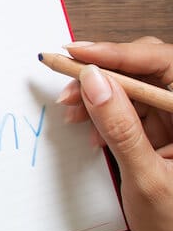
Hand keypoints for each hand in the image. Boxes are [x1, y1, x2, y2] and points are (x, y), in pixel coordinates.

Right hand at [58, 38, 172, 230]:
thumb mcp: (147, 177)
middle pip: (149, 69)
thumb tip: (96, 82)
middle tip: (68, 80)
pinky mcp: (168, 131)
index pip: (162, 63)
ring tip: (71, 109)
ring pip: (137, 87)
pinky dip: (107, 113)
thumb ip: (120, 126)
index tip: (77, 53)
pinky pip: (134, 108)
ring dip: (101, 94)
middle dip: (104, 73)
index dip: (116, 54)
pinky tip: (90, 128)